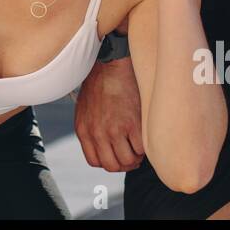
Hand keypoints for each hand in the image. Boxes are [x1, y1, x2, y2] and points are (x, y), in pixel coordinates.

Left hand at [74, 57, 144, 171]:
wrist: (112, 63)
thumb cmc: (100, 82)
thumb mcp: (86, 107)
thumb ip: (91, 128)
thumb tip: (104, 145)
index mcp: (84, 130)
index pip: (95, 161)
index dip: (109, 161)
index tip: (117, 153)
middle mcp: (97, 133)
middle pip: (113, 165)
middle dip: (124, 163)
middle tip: (133, 152)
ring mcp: (115, 130)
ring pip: (129, 161)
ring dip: (136, 155)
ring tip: (139, 143)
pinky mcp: (132, 124)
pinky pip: (142, 149)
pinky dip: (145, 146)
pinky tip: (144, 134)